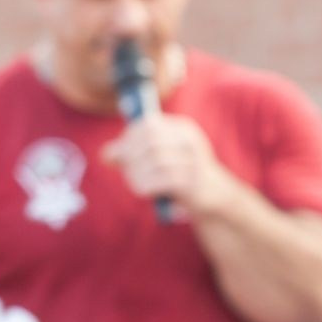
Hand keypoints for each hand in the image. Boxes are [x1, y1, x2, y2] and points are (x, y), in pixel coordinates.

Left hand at [102, 115, 232, 219]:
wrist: (215, 196)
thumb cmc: (182, 174)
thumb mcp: (159, 157)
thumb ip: (133, 153)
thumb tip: (106, 155)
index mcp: (183, 129)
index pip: (148, 125)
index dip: (129, 139)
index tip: (123, 155)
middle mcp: (191, 141)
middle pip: (150, 141)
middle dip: (132, 156)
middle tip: (127, 170)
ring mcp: (194, 162)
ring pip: (155, 161)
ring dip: (137, 173)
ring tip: (135, 182)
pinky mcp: (193, 183)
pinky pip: (161, 181)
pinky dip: (147, 186)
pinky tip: (145, 191)